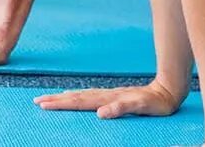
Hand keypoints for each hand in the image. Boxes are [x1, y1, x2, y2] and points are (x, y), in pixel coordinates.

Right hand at [34, 81, 185, 118]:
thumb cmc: (155, 103)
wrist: (167, 90)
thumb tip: (101, 113)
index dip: (61, 104)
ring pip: (80, 95)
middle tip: (37, 102)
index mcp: (107, 99)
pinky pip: (88, 96)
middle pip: (75, 97)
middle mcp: (105, 96)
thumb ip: (122, 109)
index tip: (44, 105)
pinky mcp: (112, 96)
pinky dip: (76, 96)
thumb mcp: (141, 107)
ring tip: (48, 98)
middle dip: (56, 100)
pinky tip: (73, 96)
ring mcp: (108, 95)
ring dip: (63, 97)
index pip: (79, 102)